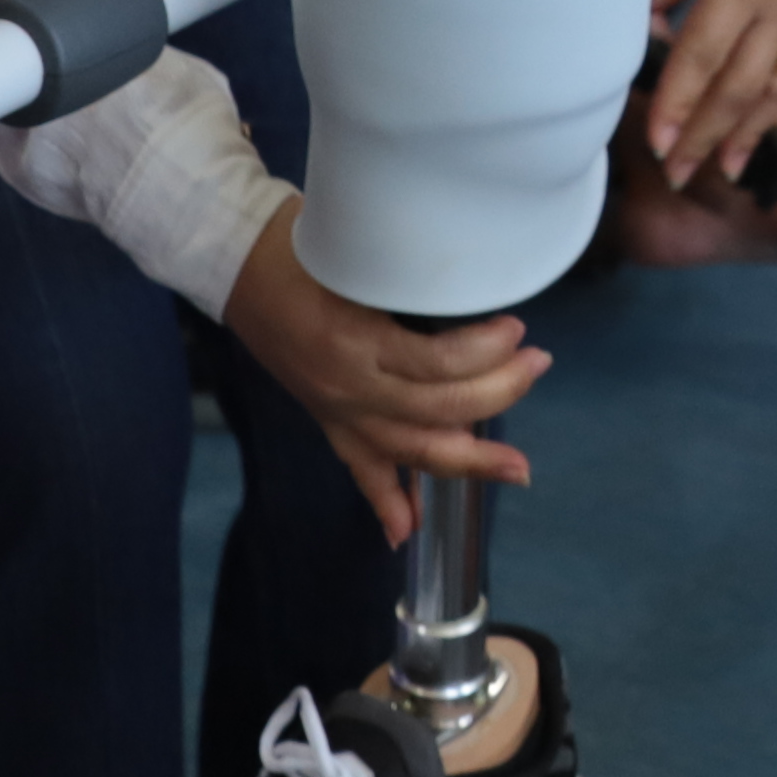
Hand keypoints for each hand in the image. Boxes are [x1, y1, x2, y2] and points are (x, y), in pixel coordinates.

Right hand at [219, 204, 549, 541]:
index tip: (517, 329)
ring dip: (470, 460)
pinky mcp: (327, 417)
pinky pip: (360, 468)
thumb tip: (476, 306)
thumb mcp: (362, 258)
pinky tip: (407, 531)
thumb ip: (414, 289)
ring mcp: (337, 408)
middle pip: (437, 409)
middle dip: (499, 393)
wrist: (238, 261)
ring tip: (515, 466)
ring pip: (412, 450)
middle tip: (538, 363)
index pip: (437, 364)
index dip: (486, 350)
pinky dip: (384, 502)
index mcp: (357, 341)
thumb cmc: (307, 245)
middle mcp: (348, 385)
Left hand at [637, 0, 776, 184]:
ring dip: (747, 133)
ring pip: (776, 88)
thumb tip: (651, 14)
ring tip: (724, 169)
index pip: (701, 57)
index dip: (675, 104)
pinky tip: (772, 120)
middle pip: (738, 88)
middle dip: (705, 136)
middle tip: (678, 172)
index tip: (654, 139)